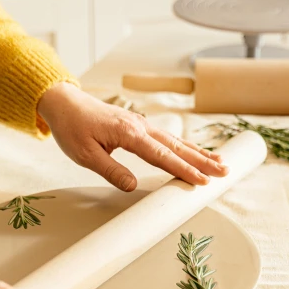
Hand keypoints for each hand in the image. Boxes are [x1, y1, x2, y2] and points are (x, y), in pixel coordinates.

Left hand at [37, 83, 228, 191]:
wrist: (63, 102)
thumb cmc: (72, 127)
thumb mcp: (84, 154)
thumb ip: (110, 170)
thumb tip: (132, 186)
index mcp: (129, 134)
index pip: (162, 156)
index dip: (184, 170)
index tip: (202, 181)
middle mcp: (140, 127)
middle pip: (177, 147)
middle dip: (202, 161)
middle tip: (224, 171)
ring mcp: (142, 125)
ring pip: (176, 141)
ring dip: (199, 153)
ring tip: (220, 162)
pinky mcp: (139, 126)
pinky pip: (167, 138)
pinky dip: (185, 146)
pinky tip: (196, 152)